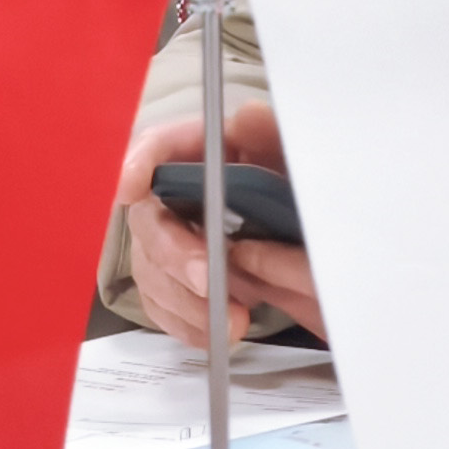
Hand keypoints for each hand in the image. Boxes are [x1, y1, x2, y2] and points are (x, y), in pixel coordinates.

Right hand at [116, 103, 323, 345]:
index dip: (138, 163)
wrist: (318, 248)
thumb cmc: (297, 195)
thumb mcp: (295, 164)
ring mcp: (170, 242)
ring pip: (151, 271)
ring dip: (186, 301)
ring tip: (234, 320)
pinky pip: (162, 306)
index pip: (157, 147)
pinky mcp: (175, 283)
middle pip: (149, 220)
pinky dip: (188, 324)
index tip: (131, 188)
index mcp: (204, 153)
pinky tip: (218, 332)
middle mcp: (176, 196)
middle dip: (175, 253)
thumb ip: (274, 139)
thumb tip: (250, 115)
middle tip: (208, 279)